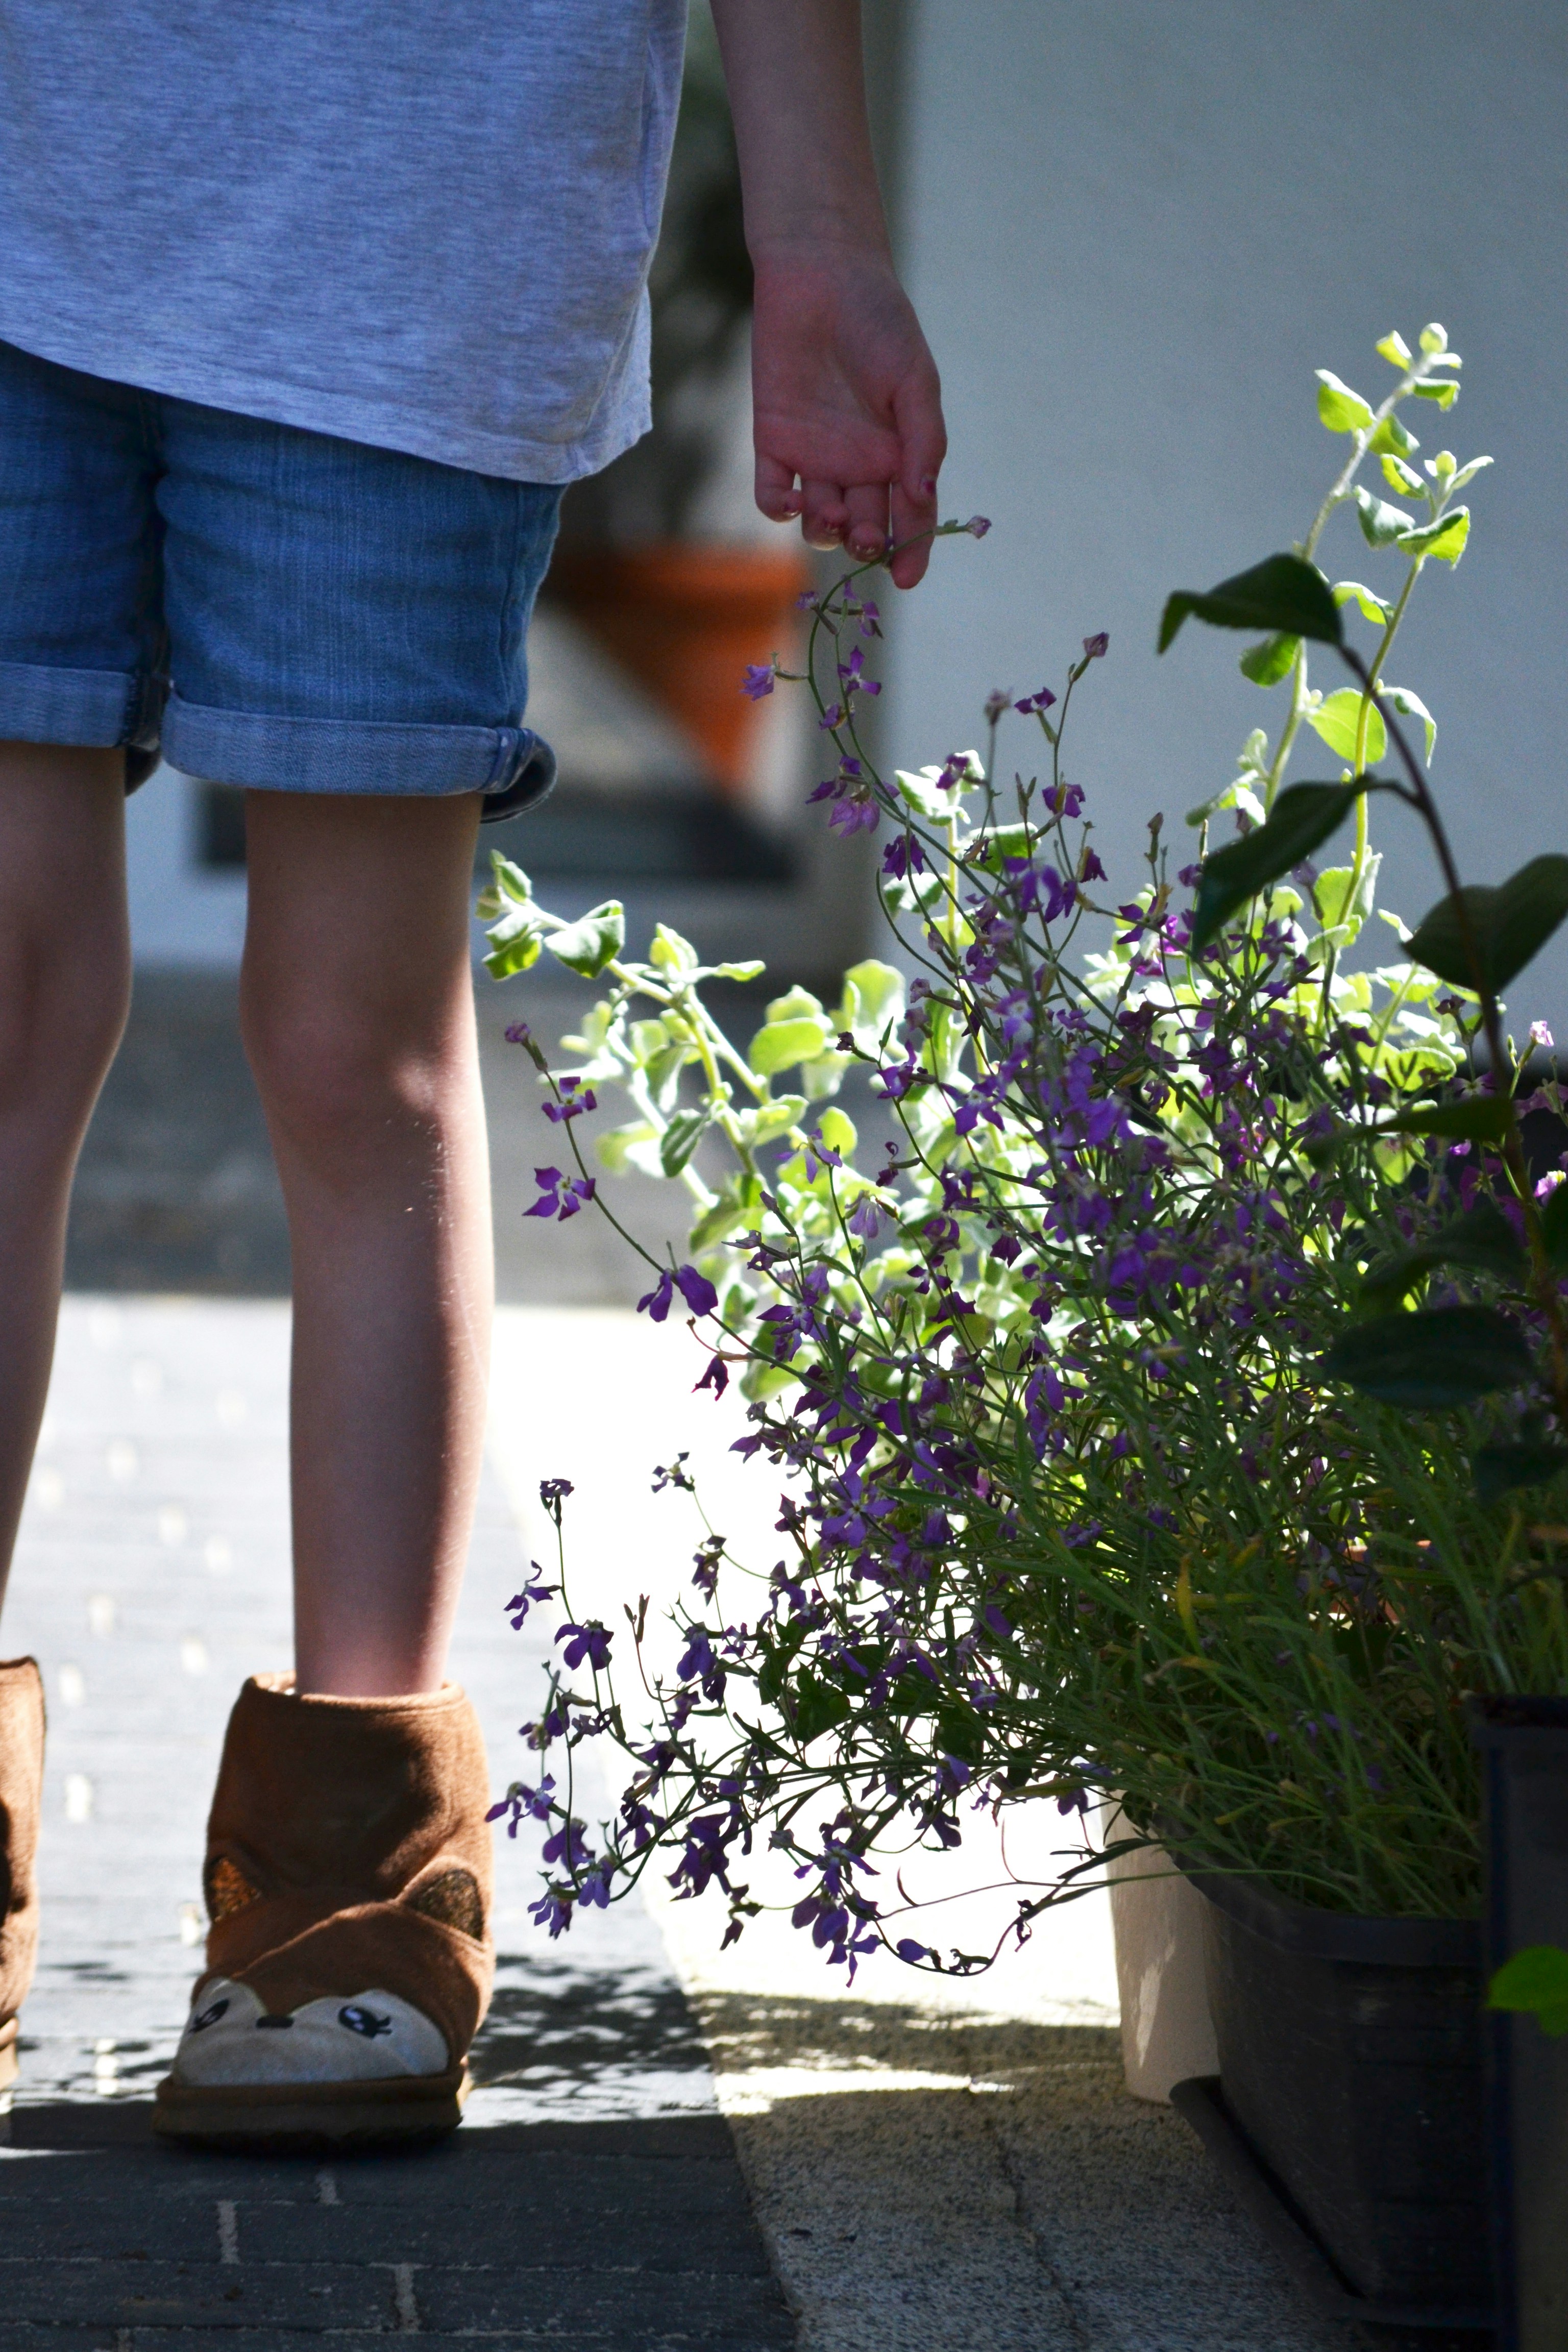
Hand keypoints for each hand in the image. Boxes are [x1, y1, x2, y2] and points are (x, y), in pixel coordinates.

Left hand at [750, 244, 945, 590]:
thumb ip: (924, 440)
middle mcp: (859, 465)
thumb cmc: (879, 322)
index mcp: (900, 454)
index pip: (911, 518)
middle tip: (865, 533)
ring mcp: (815, 458)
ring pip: (819, 522)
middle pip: (865, 529)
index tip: (908, 579)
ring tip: (833, 513)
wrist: (821, 275)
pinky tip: (790, 499)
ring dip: (826, 531)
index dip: (912, 552)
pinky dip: (779, 508)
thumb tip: (923, 497)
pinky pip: (772, 495)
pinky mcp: (774, 444)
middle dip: (867, 543)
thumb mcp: (915, 381)